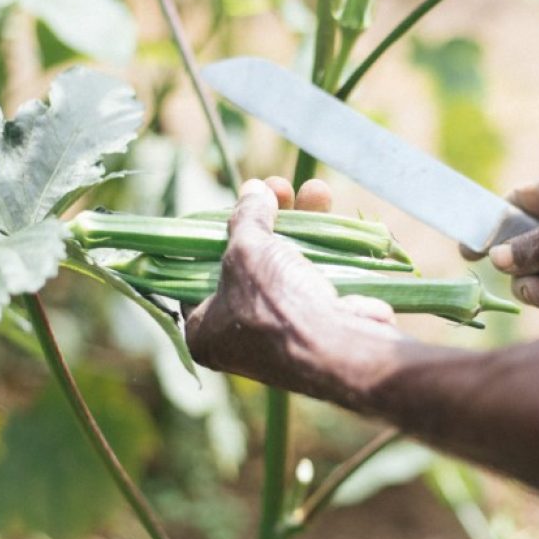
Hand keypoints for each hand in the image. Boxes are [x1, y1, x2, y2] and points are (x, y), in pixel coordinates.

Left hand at [185, 177, 399, 400]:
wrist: (341, 349)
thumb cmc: (277, 304)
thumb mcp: (248, 249)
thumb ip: (247, 217)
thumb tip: (253, 189)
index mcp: (206, 331)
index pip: (197, 275)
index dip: (215, 235)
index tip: (235, 207)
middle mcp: (241, 339)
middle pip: (250, 265)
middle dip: (269, 221)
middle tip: (279, 189)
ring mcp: (285, 334)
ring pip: (288, 268)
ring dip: (304, 227)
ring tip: (316, 191)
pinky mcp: (322, 327)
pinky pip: (317, 281)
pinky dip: (327, 252)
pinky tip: (337, 222)